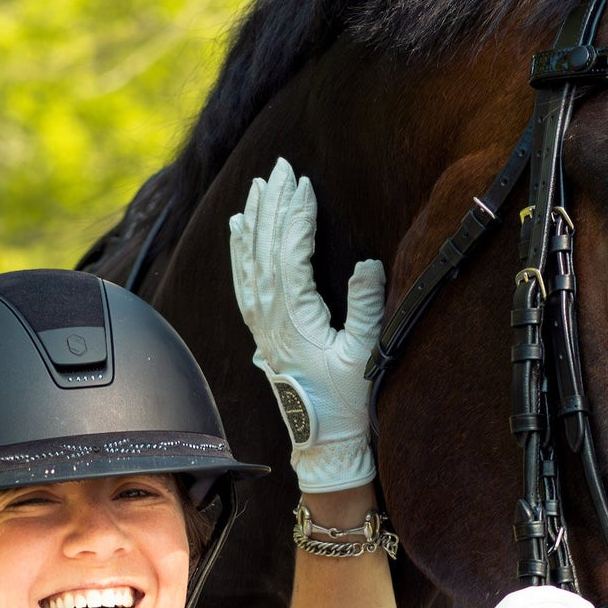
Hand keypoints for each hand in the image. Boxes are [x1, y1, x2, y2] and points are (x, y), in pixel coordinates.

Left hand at [228, 158, 385, 492]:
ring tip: (257, 185)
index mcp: (295, 320)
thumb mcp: (365, 355)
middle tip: (279, 166)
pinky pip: (242, 283)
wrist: (323, 442)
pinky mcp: (260, 333)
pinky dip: (239, 252)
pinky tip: (239, 229)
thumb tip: (368, 264)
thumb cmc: (348, 401)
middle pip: (265, 250)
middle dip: (272, 205)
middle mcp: (270, 319)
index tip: (304, 185)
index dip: (296, 217)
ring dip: (254, 221)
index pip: (289, 255)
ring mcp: (261, 326)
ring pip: (249, 262)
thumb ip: (367, 308)